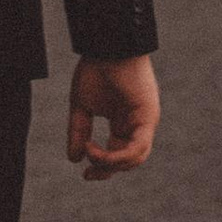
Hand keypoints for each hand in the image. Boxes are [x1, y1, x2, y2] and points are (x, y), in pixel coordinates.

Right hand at [68, 53, 159, 179]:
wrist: (106, 47)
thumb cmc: (95, 69)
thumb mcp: (81, 105)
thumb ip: (79, 131)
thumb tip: (74, 159)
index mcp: (124, 122)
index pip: (118, 154)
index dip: (103, 167)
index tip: (85, 175)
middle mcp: (137, 125)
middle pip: (128, 160)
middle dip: (108, 170)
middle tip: (88, 174)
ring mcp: (145, 122)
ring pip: (135, 158)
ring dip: (111, 163)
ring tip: (91, 154)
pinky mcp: (148, 117)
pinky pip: (138, 146)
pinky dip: (119, 155)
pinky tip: (98, 152)